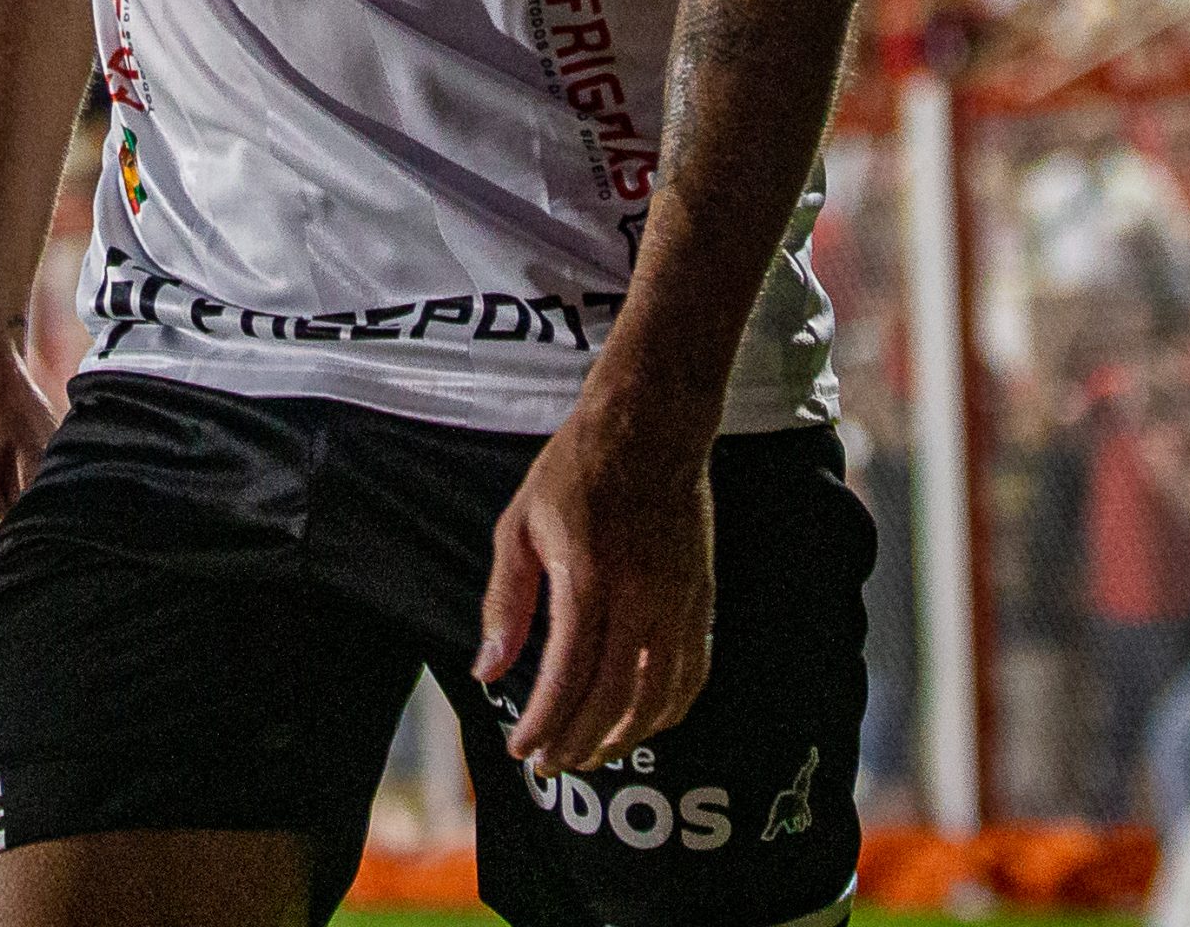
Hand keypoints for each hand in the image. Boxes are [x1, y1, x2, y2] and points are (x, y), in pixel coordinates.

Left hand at [473, 389, 714, 775]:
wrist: (653, 424)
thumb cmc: (578, 468)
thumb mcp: (521, 523)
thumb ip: (505, 602)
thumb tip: (487, 669)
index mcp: (588, 576)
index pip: (567, 676)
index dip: (543, 723)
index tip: (522, 751)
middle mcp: (640, 597)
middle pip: (612, 700)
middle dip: (576, 743)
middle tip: (548, 765)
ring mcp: (678, 601)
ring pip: (657, 699)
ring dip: (621, 739)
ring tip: (587, 754)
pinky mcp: (702, 599)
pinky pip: (691, 676)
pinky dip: (666, 713)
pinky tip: (639, 723)